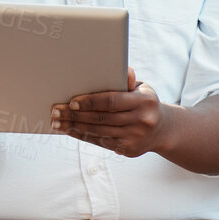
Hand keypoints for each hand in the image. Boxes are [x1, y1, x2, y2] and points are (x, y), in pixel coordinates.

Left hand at [52, 69, 172, 157]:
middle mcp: (143, 121)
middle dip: (75, 115)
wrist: (162, 130)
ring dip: (75, 127)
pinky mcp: (129, 150)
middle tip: (55, 112)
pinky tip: (70, 130)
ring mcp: (136, 137)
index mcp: (145, 102)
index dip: (89, 102)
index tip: (71, 102)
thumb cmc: (144, 103)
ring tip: (57, 123)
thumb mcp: (141, 89)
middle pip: (102, 118)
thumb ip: (127, 80)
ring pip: (99, 131)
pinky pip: (102, 142)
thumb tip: (123, 69)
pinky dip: (84, 136)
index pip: (111, 101)